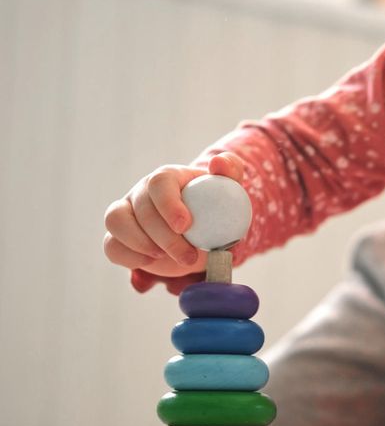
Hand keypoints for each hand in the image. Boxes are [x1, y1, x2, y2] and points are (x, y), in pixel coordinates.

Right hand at [103, 153, 244, 277]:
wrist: (204, 231)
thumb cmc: (217, 207)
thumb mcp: (230, 188)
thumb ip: (230, 169)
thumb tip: (218, 163)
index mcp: (167, 177)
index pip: (159, 182)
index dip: (168, 204)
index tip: (185, 226)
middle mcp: (142, 192)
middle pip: (141, 208)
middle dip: (164, 236)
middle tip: (189, 256)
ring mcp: (127, 213)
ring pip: (116, 222)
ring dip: (140, 243)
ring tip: (166, 257)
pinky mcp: (119, 237)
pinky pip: (112, 246)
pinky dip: (128, 257)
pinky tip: (151, 262)